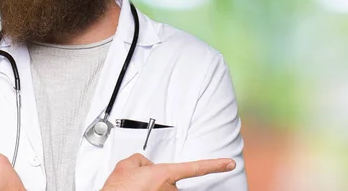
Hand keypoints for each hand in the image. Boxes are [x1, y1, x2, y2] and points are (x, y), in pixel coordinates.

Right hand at [101, 153, 235, 190]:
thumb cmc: (118, 190)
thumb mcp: (127, 164)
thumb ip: (142, 160)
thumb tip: (147, 166)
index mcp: (164, 174)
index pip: (196, 168)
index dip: (215, 165)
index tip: (229, 164)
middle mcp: (170, 189)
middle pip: (169, 180)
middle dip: (157, 180)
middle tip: (139, 185)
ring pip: (162, 190)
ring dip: (151, 189)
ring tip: (135, 190)